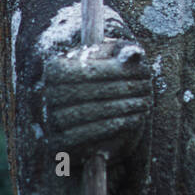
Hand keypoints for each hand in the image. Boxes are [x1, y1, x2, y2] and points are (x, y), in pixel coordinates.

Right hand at [44, 38, 151, 160]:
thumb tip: (135, 53)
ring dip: (123, 107)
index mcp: (55, 68)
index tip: (144, 69)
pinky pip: (86, 136)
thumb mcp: (115, 57)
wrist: (93, 110)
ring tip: (146, 101)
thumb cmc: (107, 75)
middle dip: (124, 88)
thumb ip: (124, 51)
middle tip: (148, 86)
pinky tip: (135, 118)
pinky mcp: (57, 143)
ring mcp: (50, 120)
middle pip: (90, 92)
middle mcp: (47, 94)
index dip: (117, 70)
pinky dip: (113, 127)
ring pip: (90, 113)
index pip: (87, 69)